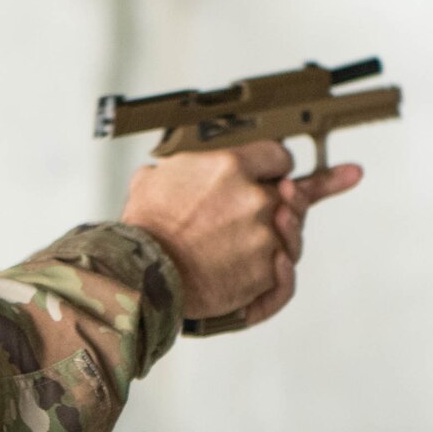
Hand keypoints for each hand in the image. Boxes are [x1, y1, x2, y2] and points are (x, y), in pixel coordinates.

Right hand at [119, 144, 361, 324]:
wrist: (141, 272)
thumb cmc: (144, 229)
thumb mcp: (153, 178)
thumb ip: (179, 168)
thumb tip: (175, 170)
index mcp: (230, 167)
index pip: (277, 157)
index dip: (275, 166)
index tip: (275, 174)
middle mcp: (255, 199)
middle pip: (290, 196)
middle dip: (281, 201)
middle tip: (278, 207)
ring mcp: (264, 237)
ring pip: (291, 236)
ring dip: (282, 238)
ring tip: (269, 243)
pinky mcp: (264, 273)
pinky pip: (285, 275)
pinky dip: (282, 274)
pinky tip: (280, 266)